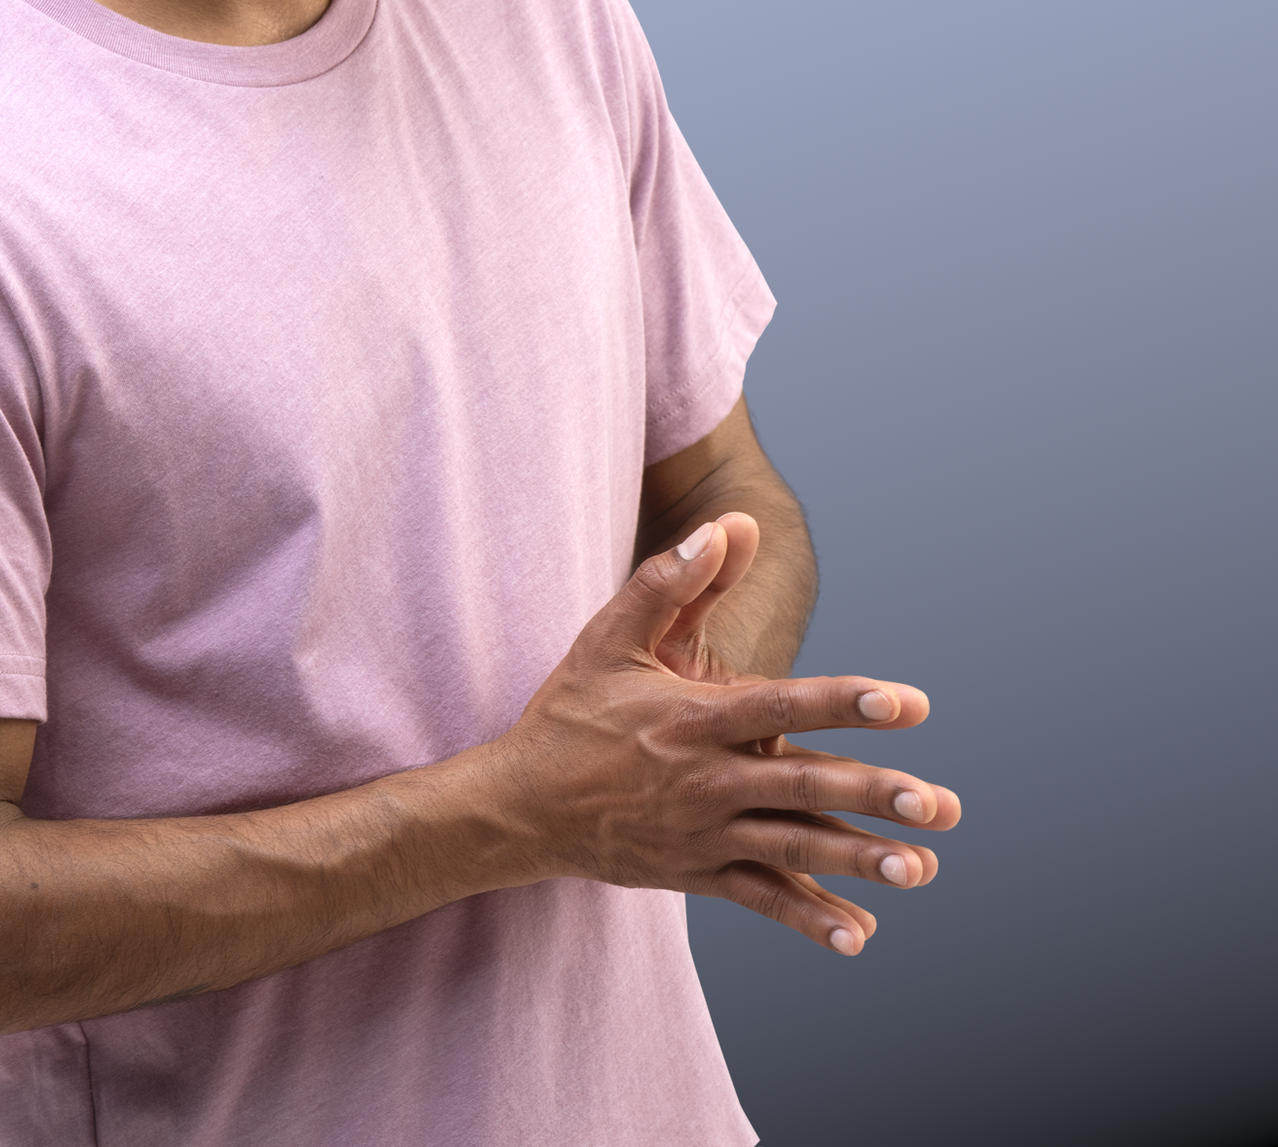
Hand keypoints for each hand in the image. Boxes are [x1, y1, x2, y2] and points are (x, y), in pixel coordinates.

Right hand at [478, 518, 960, 953]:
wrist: (520, 806)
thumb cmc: (568, 712)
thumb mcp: (608, 638)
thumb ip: (670, 582)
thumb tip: (727, 525)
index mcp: (690, 719)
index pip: (780, 706)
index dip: (844, 703)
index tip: (906, 702)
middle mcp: (703, 780)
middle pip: (801, 787)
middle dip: (875, 796)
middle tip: (940, 805)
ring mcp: (701, 833)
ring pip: (791, 848)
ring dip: (859, 861)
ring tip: (922, 868)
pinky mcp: (695, 874)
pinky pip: (760, 899)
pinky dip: (809, 919)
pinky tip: (860, 934)